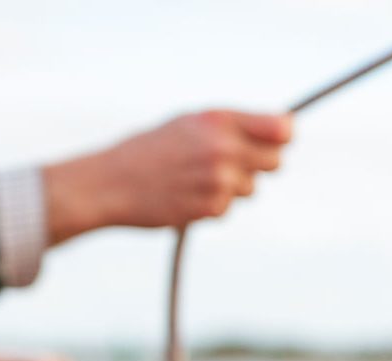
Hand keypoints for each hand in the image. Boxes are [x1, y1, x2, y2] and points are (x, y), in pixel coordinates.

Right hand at [43, 110, 292, 242]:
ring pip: (250, 189)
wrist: (109, 184)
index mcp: (218, 120)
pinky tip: (183, 198)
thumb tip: (279, 133)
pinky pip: (226, 209)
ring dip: (229, 189)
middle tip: (227, 167)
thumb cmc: (147, 151)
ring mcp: (217, 180)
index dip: (281, 138)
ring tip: (193, 182)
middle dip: (256, 166)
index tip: (274, 143)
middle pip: (274, 162)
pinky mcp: (209, 208)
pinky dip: (209, 207)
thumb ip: (230, 126)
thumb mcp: (187, 124)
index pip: (281, 129)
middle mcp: (222, 147)